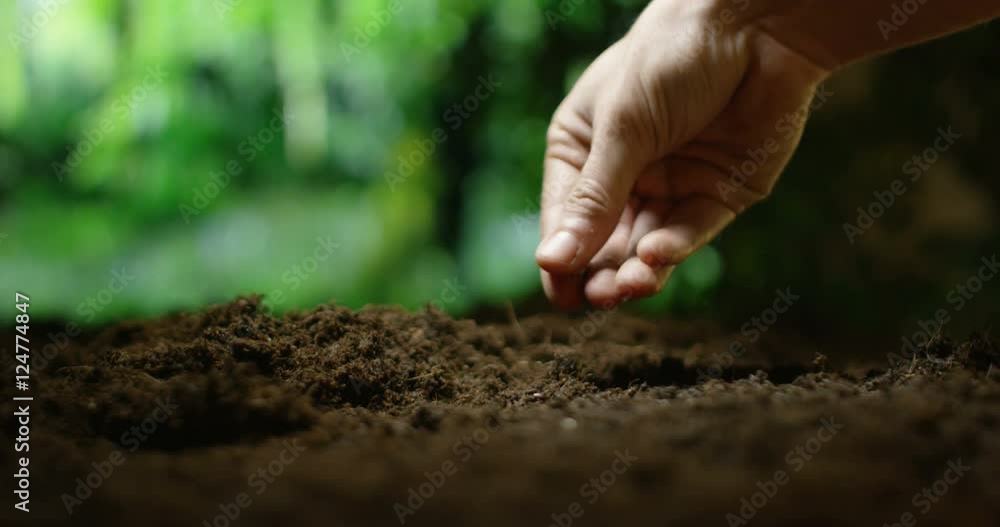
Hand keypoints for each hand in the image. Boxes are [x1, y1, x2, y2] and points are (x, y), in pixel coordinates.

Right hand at [536, 0, 828, 308]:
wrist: (758, 26)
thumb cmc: (672, 58)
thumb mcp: (623, 128)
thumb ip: (595, 199)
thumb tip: (550, 262)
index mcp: (584, 148)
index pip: (565, 214)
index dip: (561, 255)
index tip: (560, 294)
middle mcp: (625, 172)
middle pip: (605, 239)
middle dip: (600, 271)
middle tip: (598, 298)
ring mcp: (672, 184)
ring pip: (646, 244)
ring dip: (636, 269)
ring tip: (628, 288)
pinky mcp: (719, 194)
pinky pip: (691, 230)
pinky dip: (674, 246)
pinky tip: (657, 258)